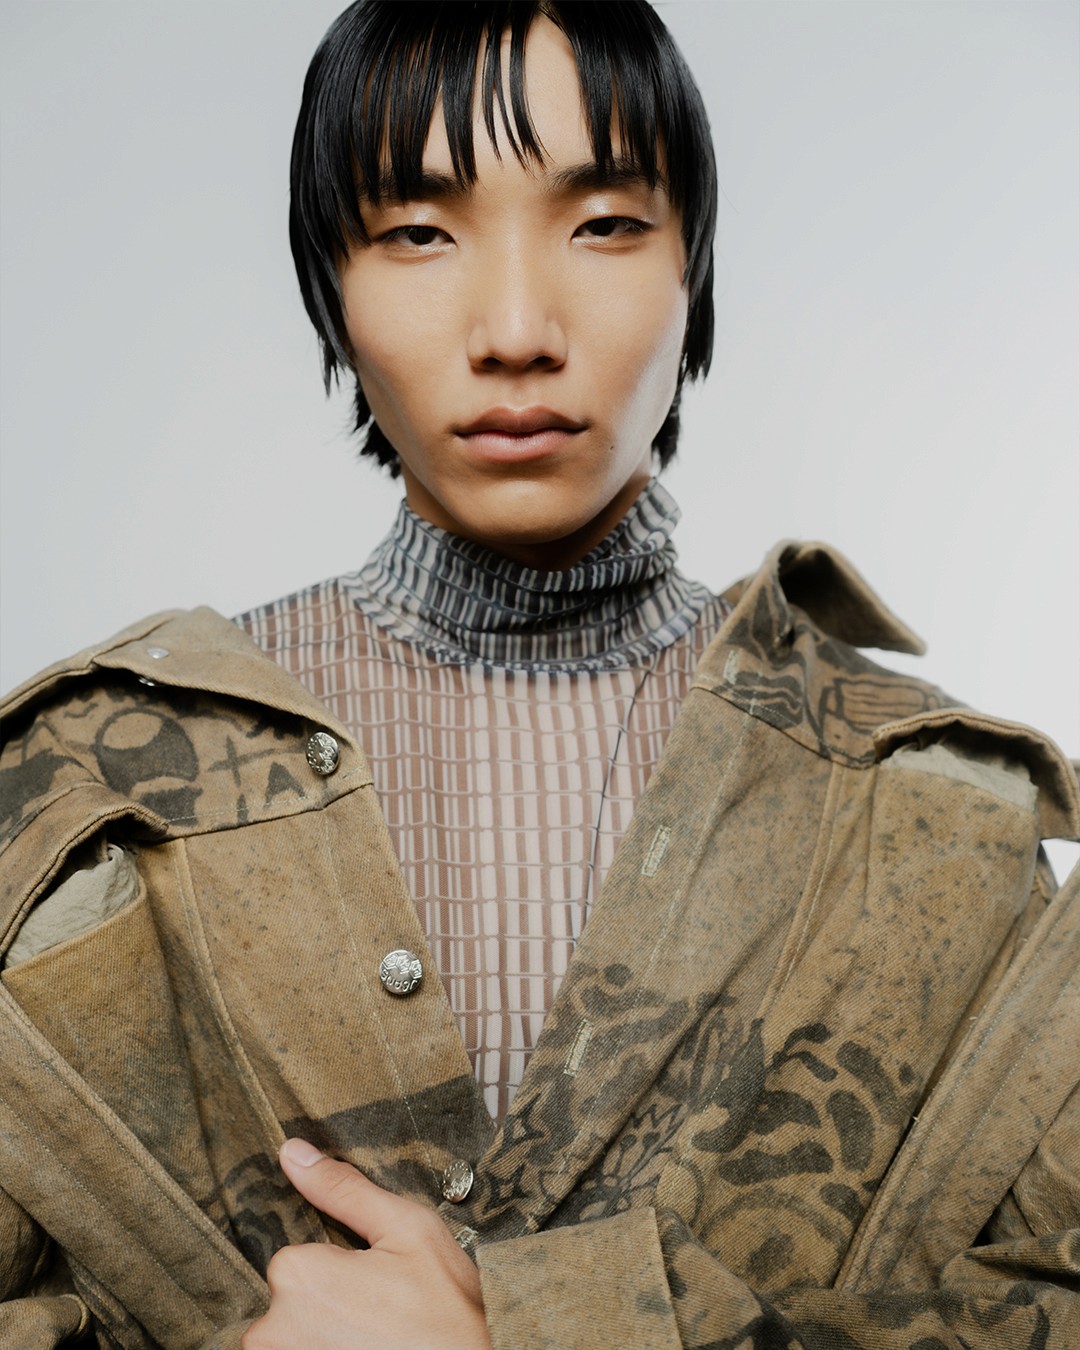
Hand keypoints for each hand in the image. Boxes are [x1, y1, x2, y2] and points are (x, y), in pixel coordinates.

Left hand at [242, 1138, 490, 1349]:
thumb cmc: (446, 1309)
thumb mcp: (405, 1230)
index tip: (376, 1284)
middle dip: (330, 1303)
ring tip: (376, 1337)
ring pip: (294, 1334)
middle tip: (380, 1313)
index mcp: (298, 1275)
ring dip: (327, 1334)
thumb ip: (343, 1190)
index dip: (339, 1266)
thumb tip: (293, 1151)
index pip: (297, 1257)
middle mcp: (272, 1328)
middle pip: (291, 1301)